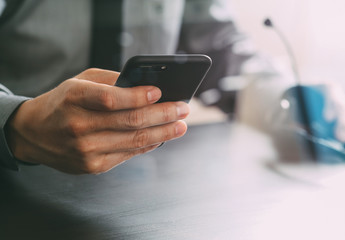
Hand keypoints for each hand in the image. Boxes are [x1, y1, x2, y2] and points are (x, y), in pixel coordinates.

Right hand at [5, 68, 189, 173]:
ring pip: (134, 141)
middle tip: (183, 109)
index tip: (160, 92)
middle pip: (130, 122)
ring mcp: (86, 150)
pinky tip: (162, 138)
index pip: (111, 99)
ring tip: (180, 126)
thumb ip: (111, 82)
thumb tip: (147, 86)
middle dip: (163, 115)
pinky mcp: (93, 166)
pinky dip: (149, 145)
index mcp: (74, 98)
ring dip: (163, 133)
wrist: (34, 133)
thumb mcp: (80, 82)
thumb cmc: (62, 103)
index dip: (138, 96)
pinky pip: (128, 154)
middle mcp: (78, 126)